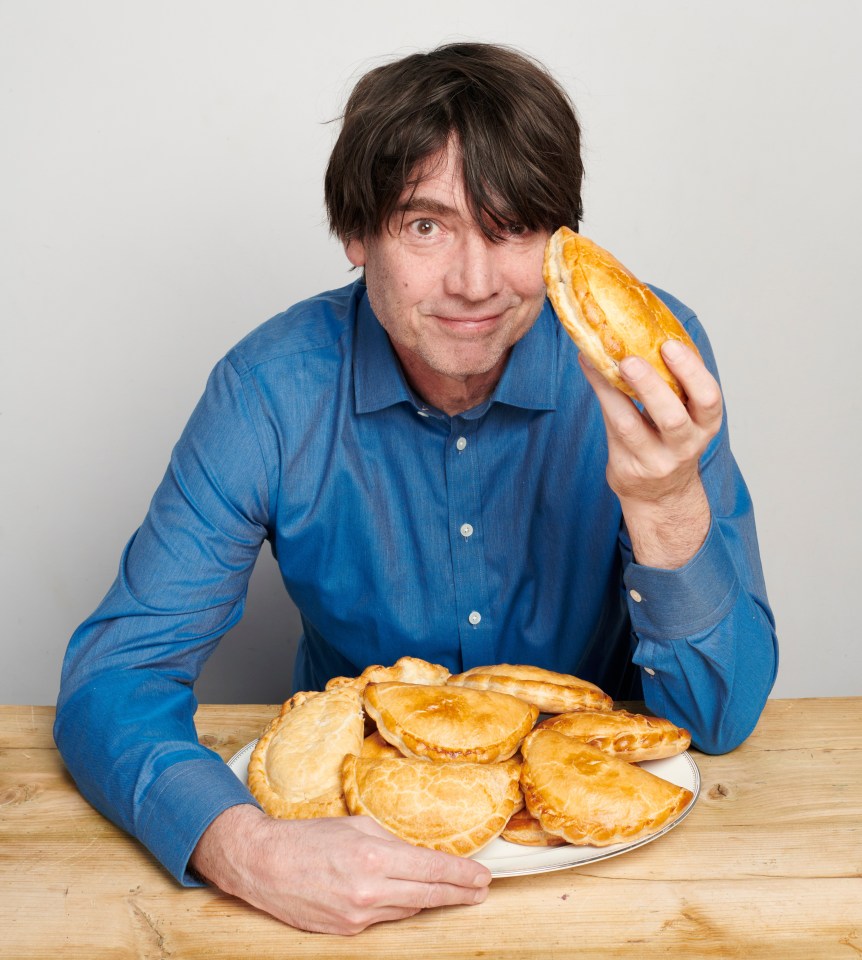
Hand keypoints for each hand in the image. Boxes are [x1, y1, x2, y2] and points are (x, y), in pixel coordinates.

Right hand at [190, 804, 491, 934]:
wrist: (265, 865)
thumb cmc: (309, 838)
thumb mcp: (357, 825)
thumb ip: (392, 842)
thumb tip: (421, 855)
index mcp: (374, 857)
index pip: (432, 869)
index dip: (462, 875)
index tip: (483, 877)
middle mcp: (370, 890)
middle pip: (429, 895)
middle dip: (459, 893)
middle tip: (481, 889)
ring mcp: (358, 916)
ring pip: (409, 908)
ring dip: (430, 898)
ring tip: (450, 890)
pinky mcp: (347, 931)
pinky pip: (385, 919)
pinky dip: (398, 906)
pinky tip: (406, 896)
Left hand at [579, 340, 722, 567]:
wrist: (660, 495)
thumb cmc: (671, 441)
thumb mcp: (686, 415)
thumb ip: (673, 383)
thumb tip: (644, 326)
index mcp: (705, 425)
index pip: (708, 399)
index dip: (691, 371)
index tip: (670, 345)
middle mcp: (684, 446)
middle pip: (673, 418)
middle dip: (652, 386)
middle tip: (631, 360)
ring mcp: (654, 460)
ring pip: (632, 426)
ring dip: (614, 391)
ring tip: (599, 359)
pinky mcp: (626, 467)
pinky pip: (610, 428)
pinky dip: (600, 394)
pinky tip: (590, 367)